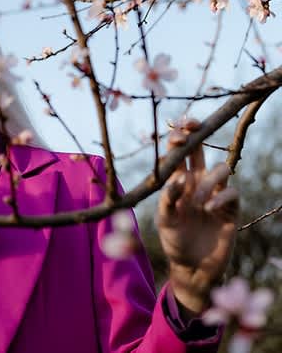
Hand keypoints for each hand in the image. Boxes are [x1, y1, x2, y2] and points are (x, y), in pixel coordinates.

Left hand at [155, 119, 238, 314]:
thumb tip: (177, 177)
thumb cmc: (175, 242)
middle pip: (202, 149)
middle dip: (198, 134)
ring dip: (208, 181)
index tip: (177, 132)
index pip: (180, 151)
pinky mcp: (231, 209)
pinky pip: (232, 192)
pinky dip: (220, 197)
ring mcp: (216, 194)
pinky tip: (209, 209)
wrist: (193, 267)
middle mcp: (198, 182)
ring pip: (222, 169)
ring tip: (196, 202)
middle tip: (193, 130)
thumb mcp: (165, 220)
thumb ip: (168, 199)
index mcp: (179, 180)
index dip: (180, 136)